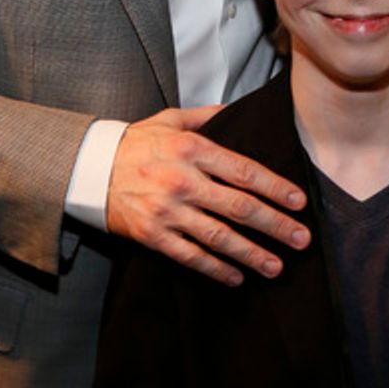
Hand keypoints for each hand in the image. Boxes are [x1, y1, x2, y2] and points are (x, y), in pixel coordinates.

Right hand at [106, 107, 308, 285]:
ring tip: (276, 266)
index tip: (299, 202)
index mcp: (191, 149)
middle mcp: (182, 181)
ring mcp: (167, 211)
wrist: (86, 169)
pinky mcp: (152, 234)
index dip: (276, 188)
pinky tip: (236, 277)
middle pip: (239, 207)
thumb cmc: (134, 143)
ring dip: (251, 254)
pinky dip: (215, 269)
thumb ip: (206, 116)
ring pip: (219, 237)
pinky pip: (190, 256)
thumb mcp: (170, 120)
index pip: (244, 171)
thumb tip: (236, 110)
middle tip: (301, 239)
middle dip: (275, 225)